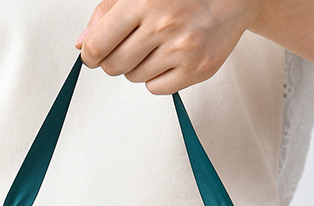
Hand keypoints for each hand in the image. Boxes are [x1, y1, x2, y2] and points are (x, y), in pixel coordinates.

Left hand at [76, 0, 262, 93]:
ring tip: (156, 47)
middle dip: (114, 60)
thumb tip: (82, 44)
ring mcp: (181, 50)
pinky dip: (157, 78)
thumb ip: (106, 14)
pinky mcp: (196, 70)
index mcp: (143, 2)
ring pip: (134, 78)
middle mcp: (163, 25)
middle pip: (113, 66)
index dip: (90, 55)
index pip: (97, 45)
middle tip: (129, 48)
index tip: (93, 56)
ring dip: (138, 67)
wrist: (230, 0)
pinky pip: (156, 88)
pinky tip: (169, 58)